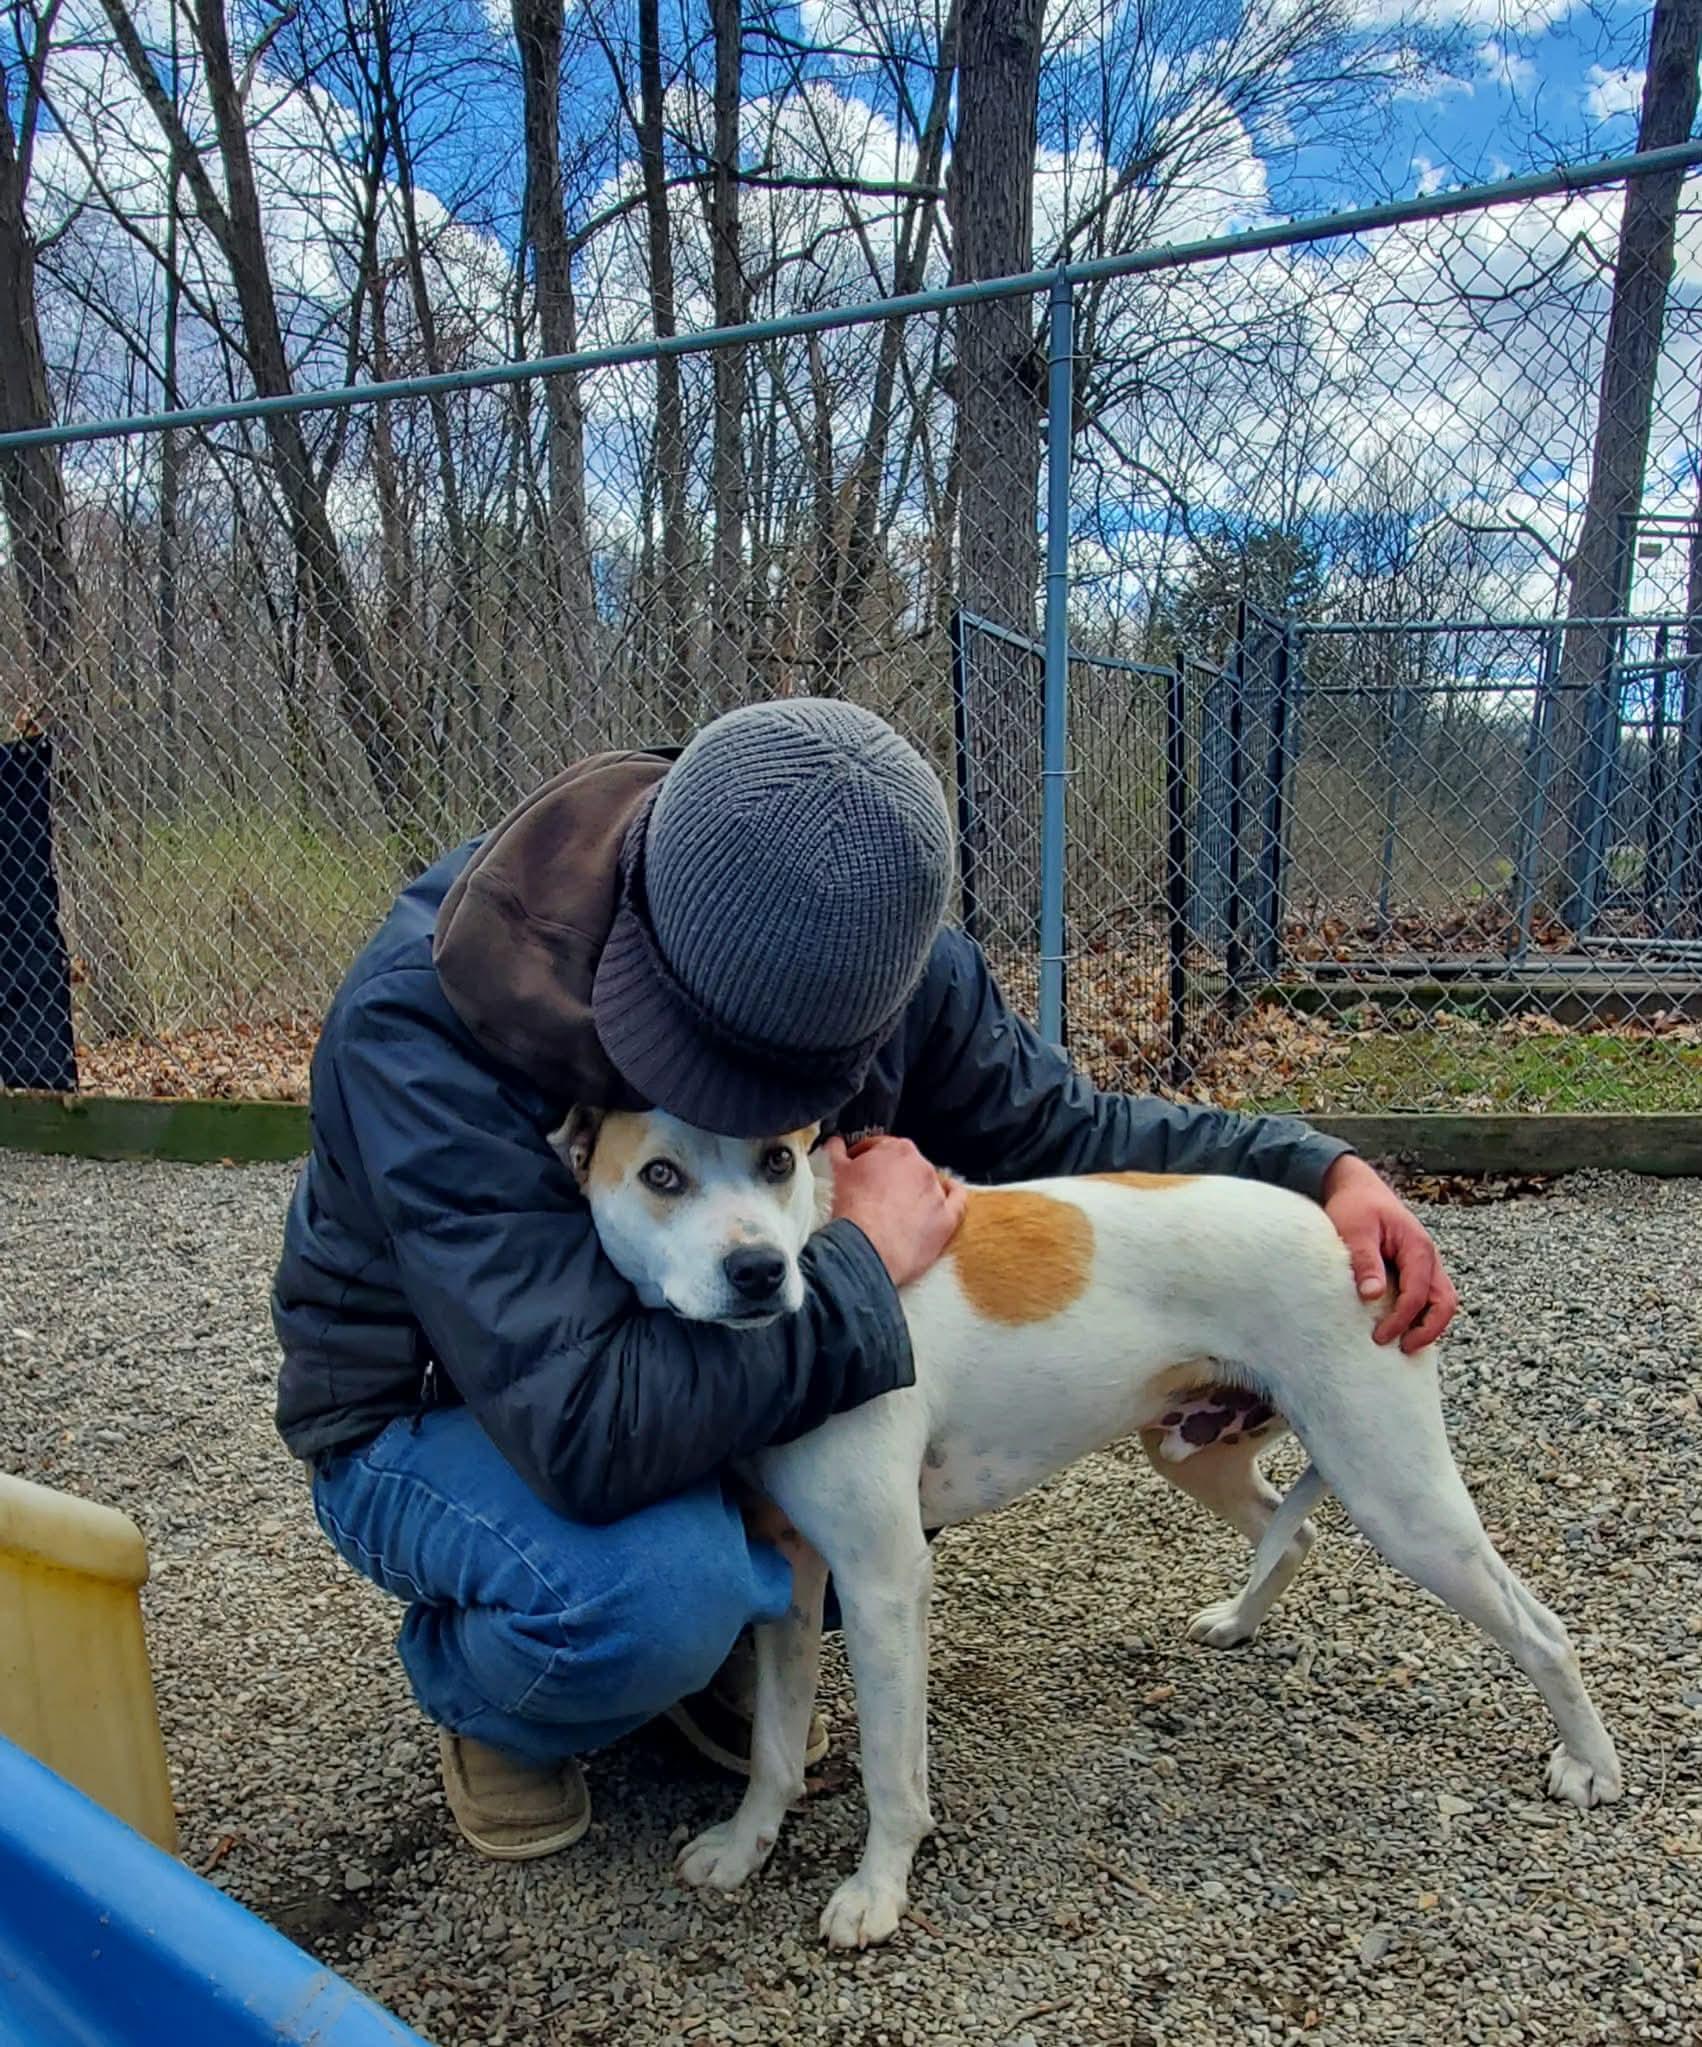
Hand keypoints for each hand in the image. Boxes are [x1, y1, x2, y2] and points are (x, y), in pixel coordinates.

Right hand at [826, 1134, 966, 1290]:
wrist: (866, 1247)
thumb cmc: (852, 1210)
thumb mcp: (836, 1173)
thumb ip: (837, 1152)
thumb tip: (836, 1144)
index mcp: (896, 1150)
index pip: (881, 1146)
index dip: (865, 1157)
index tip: (858, 1166)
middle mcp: (921, 1167)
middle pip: (906, 1165)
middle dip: (891, 1175)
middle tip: (874, 1192)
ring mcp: (936, 1193)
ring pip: (930, 1183)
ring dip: (916, 1190)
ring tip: (898, 1206)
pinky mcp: (946, 1219)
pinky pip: (958, 1202)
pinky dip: (954, 1196)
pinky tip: (948, 1195)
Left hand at [1321, 1154, 1458, 1353]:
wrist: (1357, 1188)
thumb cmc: (1356, 1206)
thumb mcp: (1355, 1230)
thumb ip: (1364, 1260)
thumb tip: (1373, 1295)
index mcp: (1417, 1247)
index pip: (1419, 1293)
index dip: (1402, 1319)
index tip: (1380, 1336)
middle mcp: (1428, 1257)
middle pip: (1445, 1301)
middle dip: (1429, 1329)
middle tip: (1403, 1348)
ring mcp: (1425, 1264)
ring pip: (1441, 1300)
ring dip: (1428, 1324)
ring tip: (1404, 1344)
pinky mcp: (1416, 1269)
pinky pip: (1428, 1296)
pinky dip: (1421, 1314)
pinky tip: (1401, 1327)